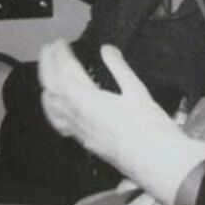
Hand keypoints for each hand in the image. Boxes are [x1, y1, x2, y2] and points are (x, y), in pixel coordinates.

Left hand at [38, 40, 204, 204]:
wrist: (158, 162)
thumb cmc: (152, 128)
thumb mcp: (138, 91)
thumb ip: (119, 68)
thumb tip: (106, 49)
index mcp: (90, 102)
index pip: (66, 74)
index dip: (60, 56)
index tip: (59, 42)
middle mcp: (79, 118)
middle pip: (54, 89)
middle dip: (48, 66)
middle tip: (49, 49)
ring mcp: (80, 132)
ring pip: (53, 106)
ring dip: (48, 84)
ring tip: (47, 70)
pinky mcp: (86, 142)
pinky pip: (60, 123)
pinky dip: (52, 108)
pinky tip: (54, 105)